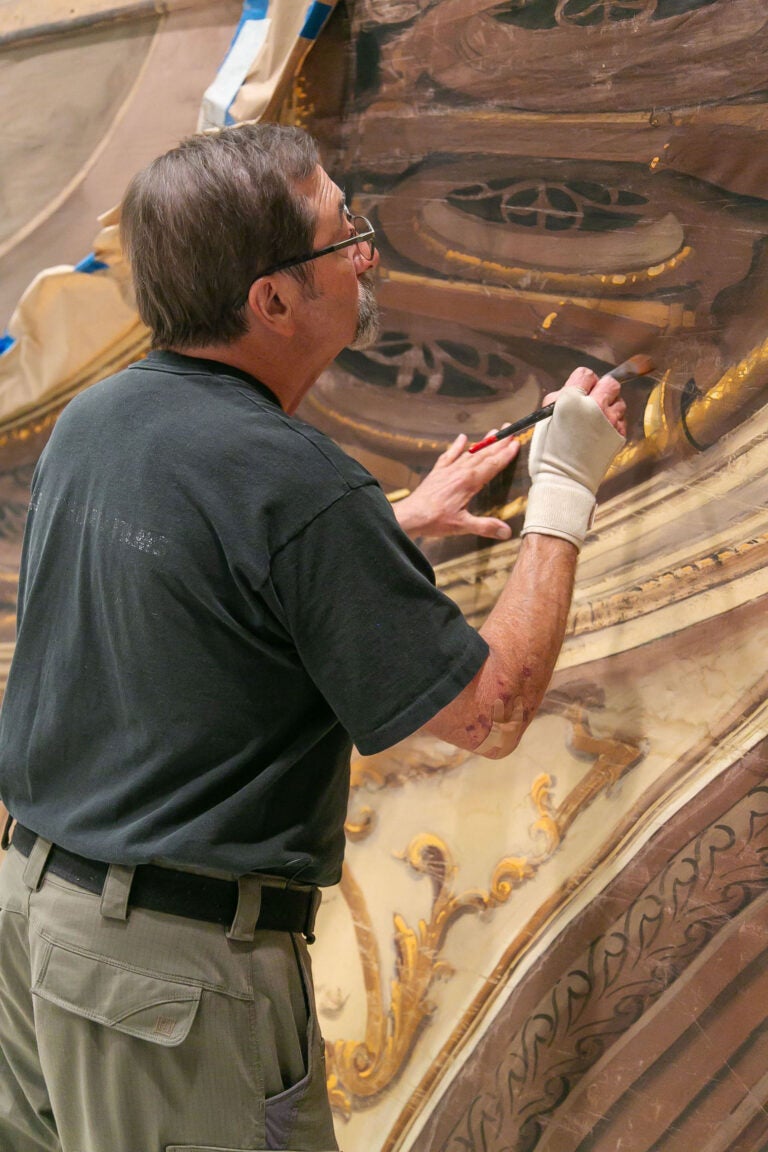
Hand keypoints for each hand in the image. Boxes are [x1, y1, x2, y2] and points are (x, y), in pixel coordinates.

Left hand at [393, 431, 519, 540]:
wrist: (410, 516)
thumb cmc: (435, 520)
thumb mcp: (462, 525)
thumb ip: (485, 526)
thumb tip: (507, 531)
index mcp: (469, 482)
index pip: (492, 465)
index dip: (505, 454)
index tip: (516, 443)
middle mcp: (460, 472)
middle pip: (484, 454)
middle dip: (499, 442)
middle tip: (511, 430)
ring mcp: (448, 470)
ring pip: (469, 452)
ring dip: (483, 442)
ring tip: (494, 431)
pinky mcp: (437, 472)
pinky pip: (449, 455)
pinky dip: (456, 446)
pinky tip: (462, 438)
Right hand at [522, 365, 626, 549]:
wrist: (565, 483)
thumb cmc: (548, 455)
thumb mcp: (544, 421)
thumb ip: (559, 401)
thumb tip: (569, 393)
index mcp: (571, 399)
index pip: (586, 375)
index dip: (582, 383)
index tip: (579, 391)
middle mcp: (594, 405)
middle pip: (610, 383)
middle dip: (602, 390)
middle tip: (592, 403)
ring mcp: (610, 420)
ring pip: (619, 402)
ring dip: (610, 407)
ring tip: (596, 422)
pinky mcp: (620, 435)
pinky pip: (621, 420)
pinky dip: (614, 424)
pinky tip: (601, 435)